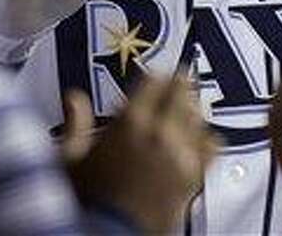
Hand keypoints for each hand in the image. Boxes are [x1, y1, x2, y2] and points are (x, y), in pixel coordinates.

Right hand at [65, 79, 219, 233]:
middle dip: (179, 87)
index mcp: (129, 124)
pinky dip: (207, 137)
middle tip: (177, 85)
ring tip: (186, 108)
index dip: (157, 78)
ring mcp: (181, 157)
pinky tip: (199, 137)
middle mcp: (160, 135)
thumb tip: (74, 98)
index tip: (156, 79)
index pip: (156, 81)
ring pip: (199, 116)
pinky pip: (212, 145)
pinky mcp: (194, 179)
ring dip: (193, 109)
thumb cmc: (87, 204)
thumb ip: (76, 124)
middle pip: (182, 93)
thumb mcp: (69, 160)